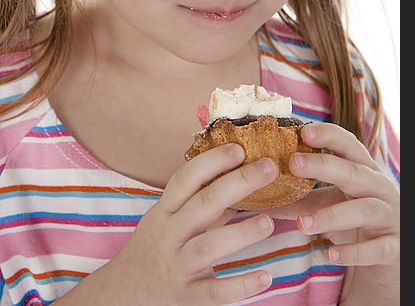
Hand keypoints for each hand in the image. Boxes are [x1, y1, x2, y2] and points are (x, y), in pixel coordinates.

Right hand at [112, 143, 278, 304]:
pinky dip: (241, 285)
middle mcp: (169, 236)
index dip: (211, 161)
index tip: (238, 148)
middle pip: (203, 204)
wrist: (119, 298)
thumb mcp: (167, 221)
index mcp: (164, 212)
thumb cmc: (153, 249)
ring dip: (240, 233)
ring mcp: (177, 267)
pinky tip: (265, 277)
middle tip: (269, 167)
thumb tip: (242, 177)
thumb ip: (201, 203)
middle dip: (238, 183)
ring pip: (208, 247)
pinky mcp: (186, 298)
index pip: (185, 179)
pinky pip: (215, 293)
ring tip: (268, 222)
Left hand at [262, 122, 399, 305]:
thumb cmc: (354, 219)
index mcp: (362, 170)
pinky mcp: (393, 247)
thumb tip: (253, 193)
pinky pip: (376, 248)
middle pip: (353, 171)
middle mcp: (378, 188)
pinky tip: (330, 254)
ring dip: (332, 215)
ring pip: (365, 209)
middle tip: (293, 163)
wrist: (390, 255)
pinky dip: (354, 252)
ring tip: (302, 223)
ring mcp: (389, 216)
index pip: (348, 144)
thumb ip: (296, 198)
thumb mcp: (327, 204)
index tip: (303, 130)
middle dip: (324, 165)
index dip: (328, 135)